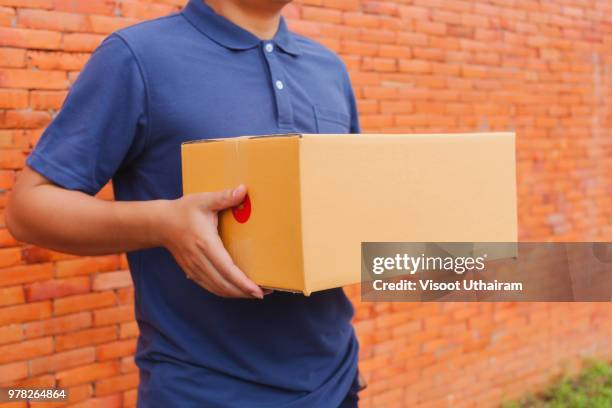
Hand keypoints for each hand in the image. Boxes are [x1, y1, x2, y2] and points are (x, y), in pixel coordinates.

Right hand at [158, 184, 264, 298]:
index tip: (258, 290)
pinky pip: (210, 287)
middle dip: (244, 292)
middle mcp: (199, 260)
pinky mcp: (192, 272)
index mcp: (205, 244)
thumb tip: (243, 190)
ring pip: (217, 289)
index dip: (243, 283)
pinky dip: (225, 292)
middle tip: (265, 292)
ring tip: (254, 293)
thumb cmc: (184, 210)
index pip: (227, 269)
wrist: (160, 223)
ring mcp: (194, 268)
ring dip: (236, 294)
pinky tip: (236, 290)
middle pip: (224, 285)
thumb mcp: (204, 200)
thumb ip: (224, 197)